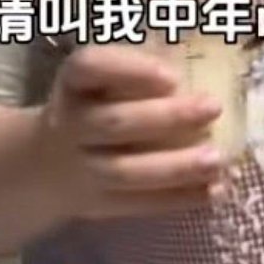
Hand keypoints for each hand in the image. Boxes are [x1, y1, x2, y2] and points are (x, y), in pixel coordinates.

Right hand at [39, 45, 225, 222]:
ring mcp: (81, 169)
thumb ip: (140, 67)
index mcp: (73, 83)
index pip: (90, 68)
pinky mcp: (98, 204)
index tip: (172, 75)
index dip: (130, 69)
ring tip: (217, 159)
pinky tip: (214, 190)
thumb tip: (200, 59)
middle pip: (114, 123)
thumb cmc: (94, 104)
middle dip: (167, 117)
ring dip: (175, 167)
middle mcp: (70, 124)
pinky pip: (138, 205)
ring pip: (126, 172)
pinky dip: (178, 199)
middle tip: (213, 108)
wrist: (46, 164)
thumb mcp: (101, 79)